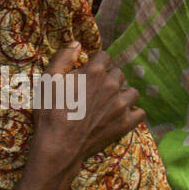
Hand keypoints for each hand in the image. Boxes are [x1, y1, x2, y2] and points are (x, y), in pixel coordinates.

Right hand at [30, 44, 146, 170]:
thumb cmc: (51, 112)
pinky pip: (140, 112)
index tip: (87, 74)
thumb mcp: (49, 81)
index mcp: (95, 72)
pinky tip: (120, 116)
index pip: (104, 56)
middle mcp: (113, 85)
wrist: (59, 146)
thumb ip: (63, 58)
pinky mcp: (127, 122)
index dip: (95, 64)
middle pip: (118, 73)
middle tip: (93, 92)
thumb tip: (77, 43)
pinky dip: (132, 113)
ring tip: (108, 104)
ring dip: (122, 94)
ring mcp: (122, 104)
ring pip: (131, 91)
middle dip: (108, 79)